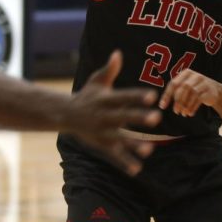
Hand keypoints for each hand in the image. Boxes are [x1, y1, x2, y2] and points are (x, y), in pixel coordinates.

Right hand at [65, 50, 161, 174]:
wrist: (63, 114)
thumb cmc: (87, 96)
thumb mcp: (97, 82)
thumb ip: (109, 70)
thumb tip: (118, 53)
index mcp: (105, 100)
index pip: (124, 96)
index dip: (137, 96)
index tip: (153, 95)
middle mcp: (104, 116)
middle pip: (123, 117)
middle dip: (139, 118)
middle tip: (157, 118)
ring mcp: (102, 132)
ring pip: (119, 139)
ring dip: (133, 145)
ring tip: (149, 149)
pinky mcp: (101, 145)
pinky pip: (114, 155)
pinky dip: (124, 162)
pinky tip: (137, 169)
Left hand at [158, 68, 221, 116]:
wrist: (215, 90)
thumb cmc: (196, 89)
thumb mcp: (186, 87)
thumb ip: (176, 92)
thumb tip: (162, 104)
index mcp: (186, 73)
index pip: (174, 84)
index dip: (167, 95)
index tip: (162, 106)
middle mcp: (195, 76)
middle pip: (183, 88)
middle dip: (178, 101)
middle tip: (176, 111)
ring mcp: (204, 82)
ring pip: (192, 93)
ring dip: (186, 105)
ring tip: (183, 113)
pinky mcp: (210, 90)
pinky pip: (199, 99)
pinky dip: (193, 108)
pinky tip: (190, 113)